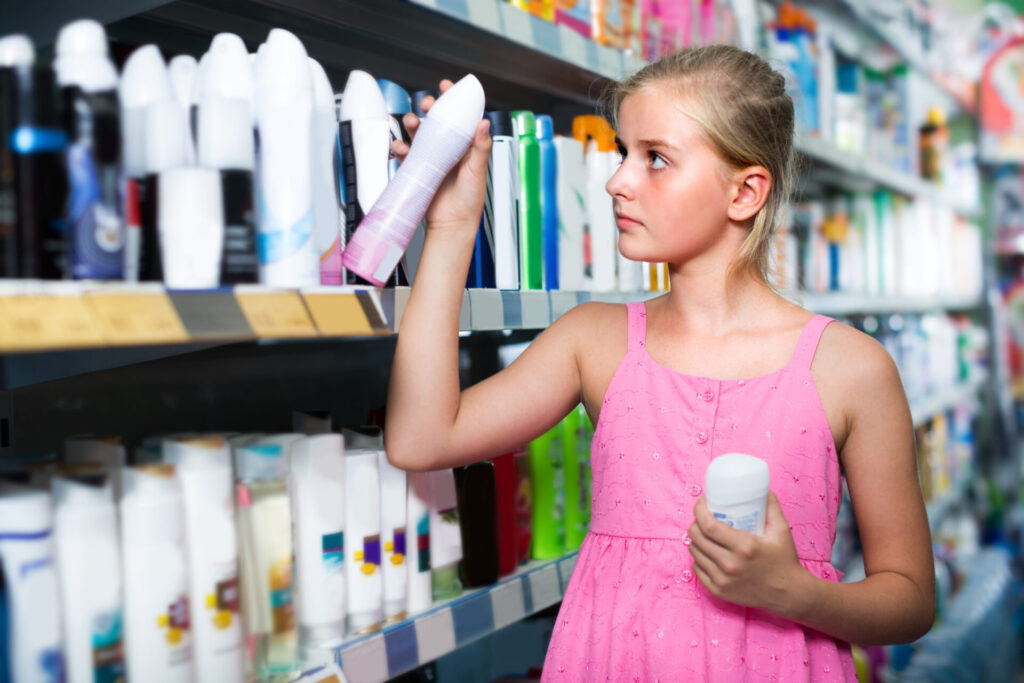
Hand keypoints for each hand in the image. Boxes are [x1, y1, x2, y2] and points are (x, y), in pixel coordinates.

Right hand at [392, 79, 491, 234]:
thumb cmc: (469, 201)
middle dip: (429, 108)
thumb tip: (484, 123)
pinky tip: (400, 147)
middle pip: (436, 121)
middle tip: (426, 104)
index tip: (447, 87)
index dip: (453, 100)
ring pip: (419, 134)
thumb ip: (480, 147)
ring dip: (412, 124)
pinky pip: (406, 154)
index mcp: (465, 146)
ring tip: (411, 122)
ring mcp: (432, 158)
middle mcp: (448, 149)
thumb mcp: (477, 171)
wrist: (452, 225)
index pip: (460, 118)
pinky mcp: (418, 169)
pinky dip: (400, 148)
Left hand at [687, 492, 807, 615]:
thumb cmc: (784, 559)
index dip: (699, 510)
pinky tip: (705, 551)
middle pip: (696, 537)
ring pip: (694, 552)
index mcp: (744, 547)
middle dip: (695, 522)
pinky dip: (699, 558)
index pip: (708, 525)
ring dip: (695, 539)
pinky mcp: (719, 591)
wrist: (789, 593)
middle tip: (703, 517)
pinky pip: (697, 569)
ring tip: (703, 533)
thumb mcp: (781, 530)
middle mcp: (730, 565)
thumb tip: (762, 487)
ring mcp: (722, 580)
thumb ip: (771, 506)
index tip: (702, 502)